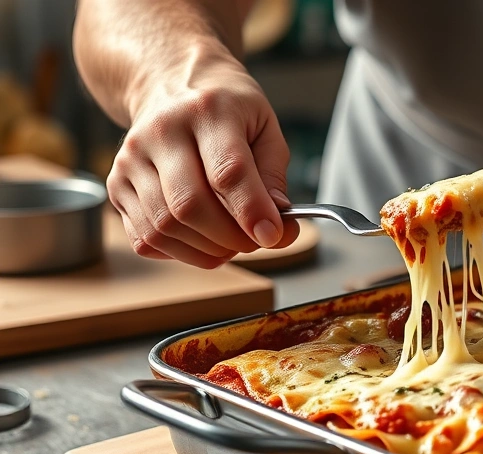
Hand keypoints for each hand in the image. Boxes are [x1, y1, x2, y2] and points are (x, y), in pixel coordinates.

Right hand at [107, 44, 299, 267]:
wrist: (168, 83)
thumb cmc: (226, 110)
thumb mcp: (264, 127)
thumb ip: (273, 177)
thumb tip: (277, 227)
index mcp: (208, 110)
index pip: (228, 171)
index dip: (251, 211)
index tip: (273, 235)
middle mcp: (162, 131)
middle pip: (190, 205)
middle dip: (229, 238)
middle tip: (255, 242)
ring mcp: (131, 159)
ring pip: (164, 227)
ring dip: (206, 250)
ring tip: (231, 243)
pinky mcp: (116, 184)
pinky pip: (145, 237)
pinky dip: (180, 252)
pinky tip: (201, 239)